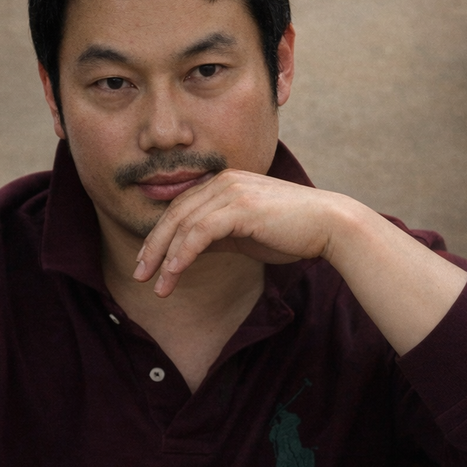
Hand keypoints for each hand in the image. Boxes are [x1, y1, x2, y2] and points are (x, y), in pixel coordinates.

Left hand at [132, 169, 341, 296]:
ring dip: (164, 257)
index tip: (146, 263)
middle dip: (152, 247)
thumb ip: (215, 236)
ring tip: (155, 285)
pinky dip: (182, 254)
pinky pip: (200, 232)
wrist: (327, 226)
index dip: (158, 236)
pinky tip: (173, 273)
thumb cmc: (289, 232)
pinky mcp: (240, 207)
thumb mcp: (243, 234)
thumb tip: (186, 252)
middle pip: (174, 214)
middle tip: (139, 275)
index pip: (180, 208)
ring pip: (183, 224)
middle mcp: (223, 180)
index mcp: (223, 183)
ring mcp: (231, 190)